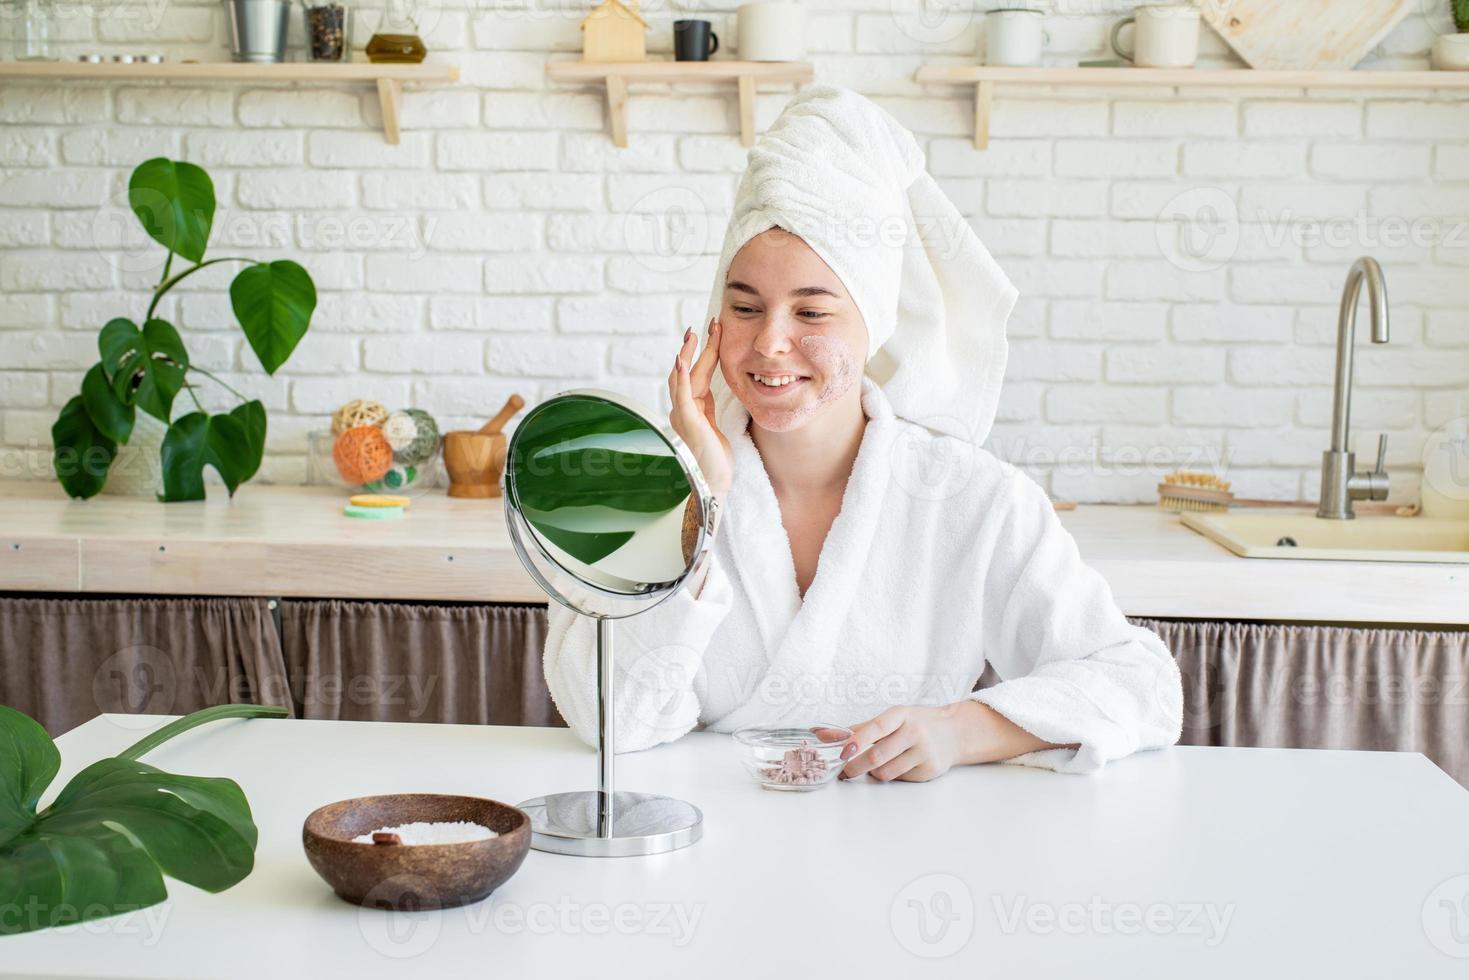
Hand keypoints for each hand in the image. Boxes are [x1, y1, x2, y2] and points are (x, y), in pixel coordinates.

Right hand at [668, 317, 732, 496]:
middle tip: (706, 325)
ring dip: (689, 355)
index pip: (697, 374)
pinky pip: (682, 394)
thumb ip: (709, 408)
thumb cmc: (715, 459)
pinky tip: (681, 360)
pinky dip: (680, 376)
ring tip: (695, 334)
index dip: (704, 354)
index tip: (712, 333)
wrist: (714, 483)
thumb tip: (711, 392)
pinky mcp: (687, 422)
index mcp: (692, 408)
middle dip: (697, 348)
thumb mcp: (715, 426)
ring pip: (683, 378)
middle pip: (688, 371)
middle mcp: (683, 409)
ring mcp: (682, 415)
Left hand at [838, 704, 970, 782]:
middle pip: (877, 756)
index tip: (841, 750)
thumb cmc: (917, 723)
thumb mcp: (893, 718)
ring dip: (873, 772)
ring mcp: (924, 752)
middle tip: (843, 771)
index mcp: (902, 715)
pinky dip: (892, 775)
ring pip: (886, 772)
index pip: (877, 727)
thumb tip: (824, 734)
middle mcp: (915, 732)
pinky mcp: (929, 770)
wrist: (955, 733)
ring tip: (875, 764)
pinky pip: (900, 778)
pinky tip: (899, 764)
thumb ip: (861, 728)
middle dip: (855, 766)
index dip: (857, 740)